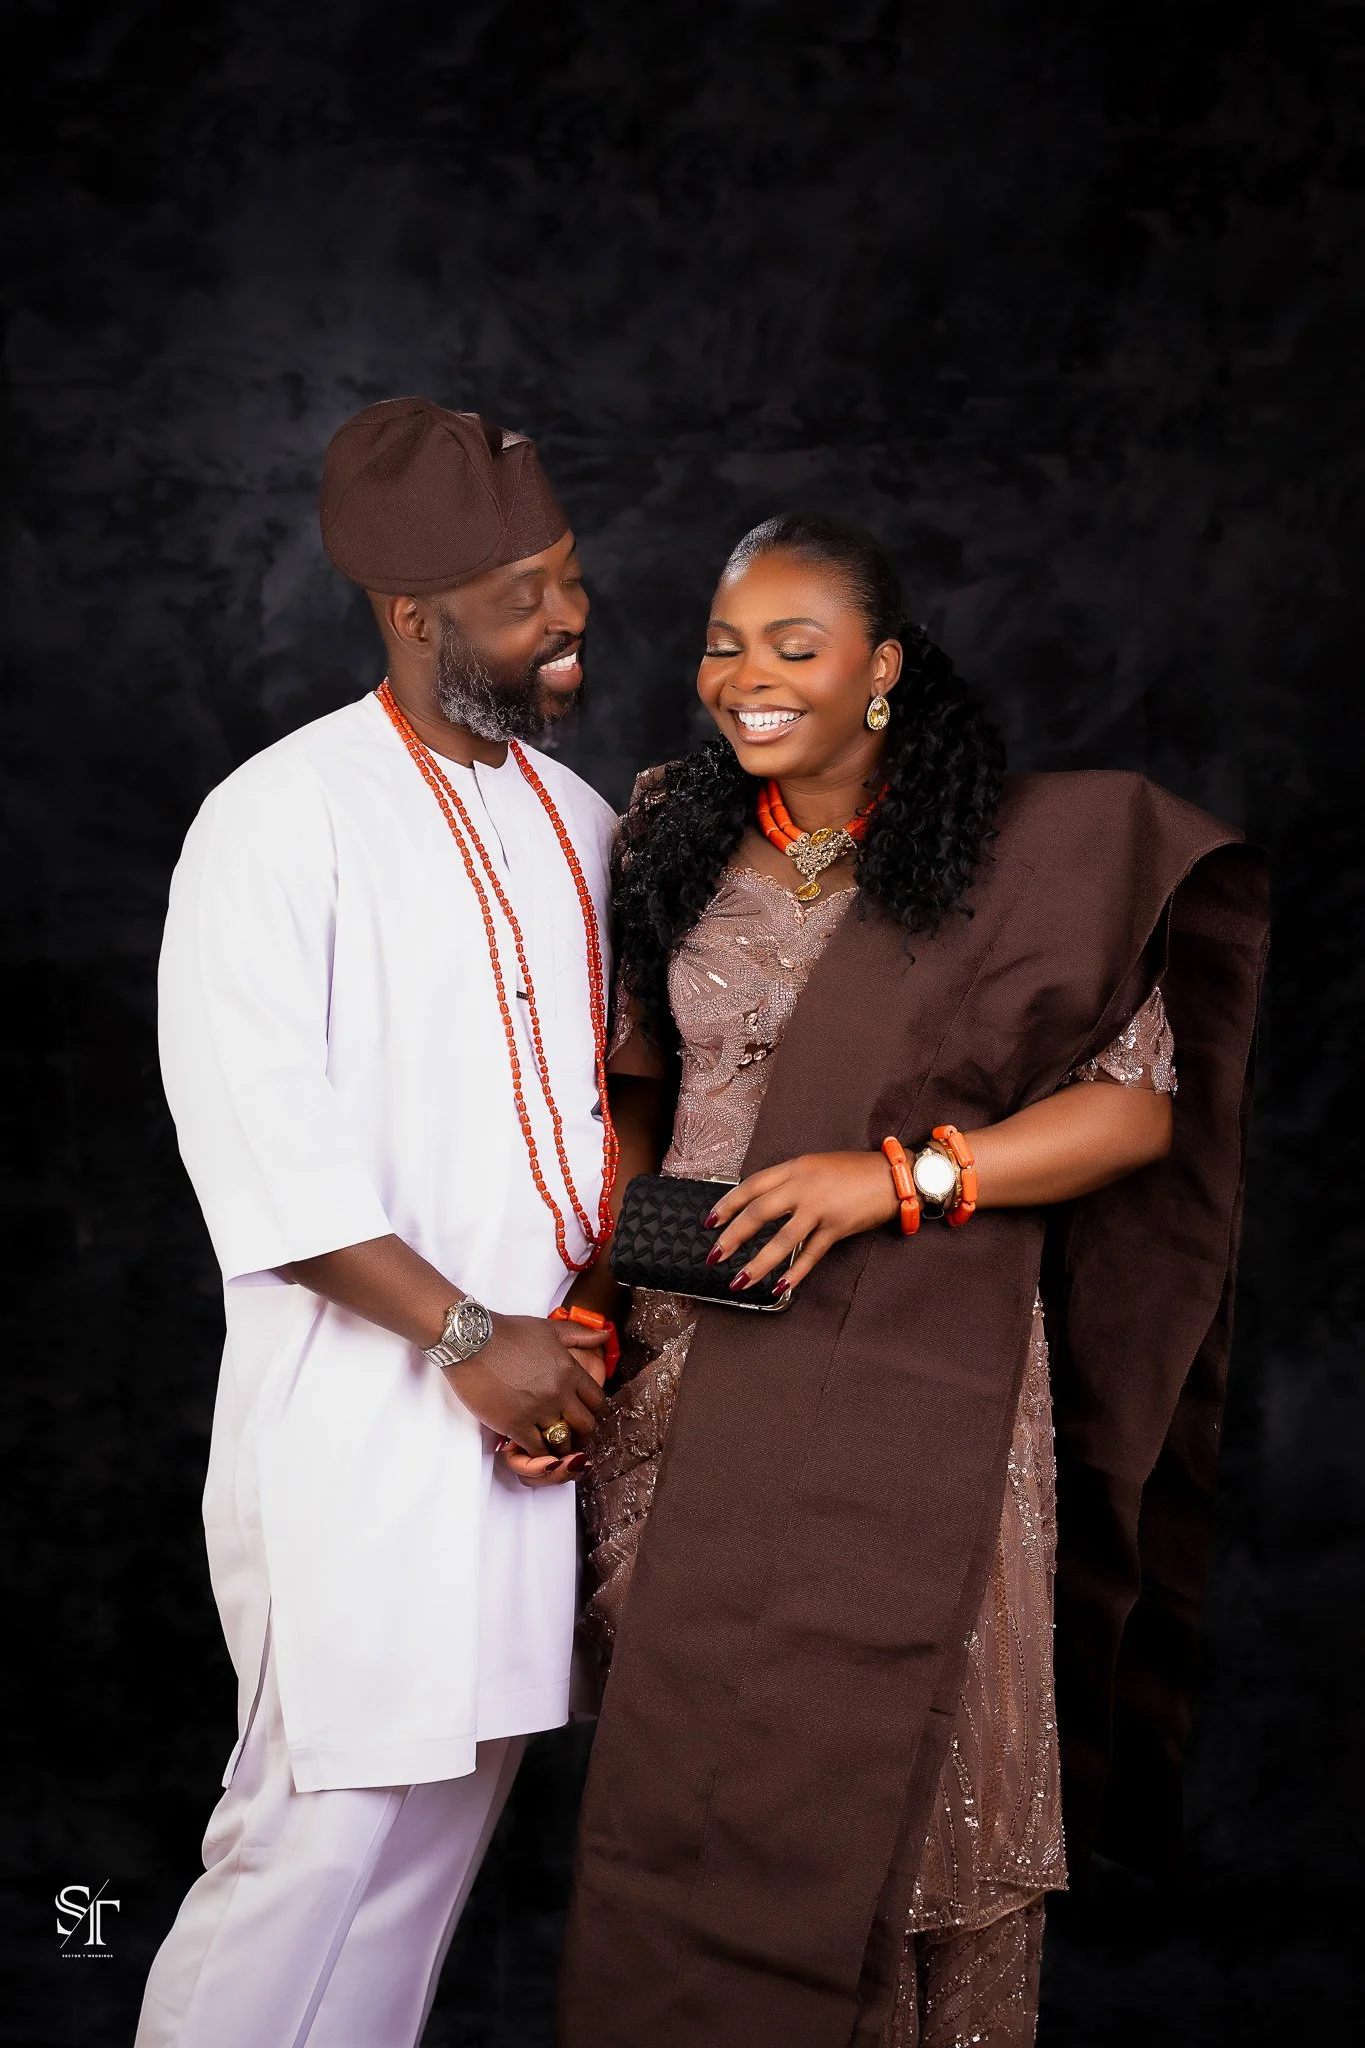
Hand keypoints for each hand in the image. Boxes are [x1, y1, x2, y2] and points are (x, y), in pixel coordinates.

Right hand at [442, 1312, 607, 1462]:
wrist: (471, 1340)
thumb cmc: (508, 1332)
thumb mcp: (549, 1328)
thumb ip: (580, 1334)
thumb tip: (605, 1334)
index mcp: (570, 1370)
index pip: (597, 1401)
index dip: (591, 1409)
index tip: (581, 1411)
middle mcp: (559, 1392)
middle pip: (586, 1425)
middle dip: (580, 1430)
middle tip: (568, 1430)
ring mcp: (538, 1410)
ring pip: (563, 1441)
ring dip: (558, 1444)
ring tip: (550, 1440)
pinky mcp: (515, 1424)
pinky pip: (537, 1450)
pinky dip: (537, 1453)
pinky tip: (531, 1445)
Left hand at [705, 1150, 899, 1295]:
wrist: (892, 1176)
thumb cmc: (853, 1171)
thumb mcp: (815, 1165)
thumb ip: (789, 1181)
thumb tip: (761, 1203)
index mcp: (795, 1168)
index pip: (752, 1186)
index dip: (728, 1204)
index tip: (709, 1221)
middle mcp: (803, 1186)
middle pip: (759, 1213)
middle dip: (732, 1236)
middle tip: (714, 1255)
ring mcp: (820, 1208)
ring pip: (781, 1239)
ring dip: (757, 1263)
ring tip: (738, 1281)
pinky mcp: (837, 1227)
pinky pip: (810, 1254)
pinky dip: (795, 1272)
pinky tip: (780, 1286)